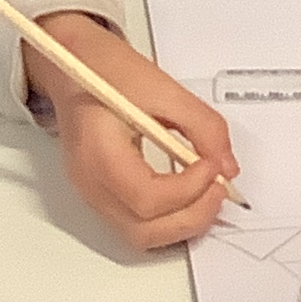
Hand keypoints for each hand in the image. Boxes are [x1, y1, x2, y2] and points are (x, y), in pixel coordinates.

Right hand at [24, 13, 238, 251]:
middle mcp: (90, 182)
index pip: (146, 197)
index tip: (211, 165)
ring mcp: (92, 194)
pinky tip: (188, 195)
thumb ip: (203, 127)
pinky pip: (137, 225)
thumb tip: (226, 167)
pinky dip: (168, 219)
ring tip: (207, 194)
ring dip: (182, 224)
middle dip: (192, 217)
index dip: (189, 188)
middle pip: (143, 231)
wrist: (73, 64)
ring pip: (141, 237)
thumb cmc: (107, 71)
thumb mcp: (164, 88)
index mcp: (97, 150)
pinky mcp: (101, 196)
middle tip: (219, 189)